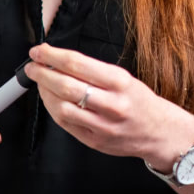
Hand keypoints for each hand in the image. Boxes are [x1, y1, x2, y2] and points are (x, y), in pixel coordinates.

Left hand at [24, 44, 193, 166]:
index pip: (78, 64)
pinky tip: (49, 99)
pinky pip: (65, 124)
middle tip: (32, 66)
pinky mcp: (94, 141)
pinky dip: (52, 109)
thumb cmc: (138, 101)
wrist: (160, 133)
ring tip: (40, 83)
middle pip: (66, 86)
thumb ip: (91, 70)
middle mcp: (113, 105)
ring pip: (62, 108)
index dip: (52, 56)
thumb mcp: (123, 78)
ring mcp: (103, 126)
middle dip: (42, 73)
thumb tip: (56, 60)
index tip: (38, 51)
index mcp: (120, 82)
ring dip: (44, 92)